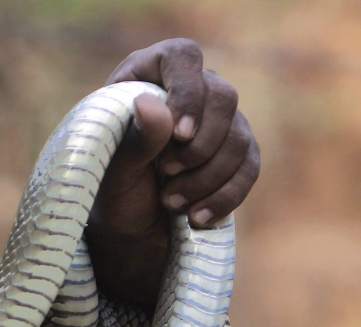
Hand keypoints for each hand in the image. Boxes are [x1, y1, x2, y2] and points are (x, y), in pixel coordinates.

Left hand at [84, 38, 260, 307]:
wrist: (129, 235)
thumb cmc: (111, 196)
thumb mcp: (113, 173)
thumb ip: (133, 141)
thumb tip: (151, 104)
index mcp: (150, 79)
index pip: (182, 58)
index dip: (187, 92)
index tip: (177, 134)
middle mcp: (191, 93)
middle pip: (223, 97)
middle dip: (199, 146)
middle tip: (167, 174)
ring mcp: (218, 124)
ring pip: (239, 137)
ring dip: (207, 177)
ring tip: (170, 204)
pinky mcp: (237, 156)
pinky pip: (249, 169)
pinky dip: (225, 196)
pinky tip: (197, 218)